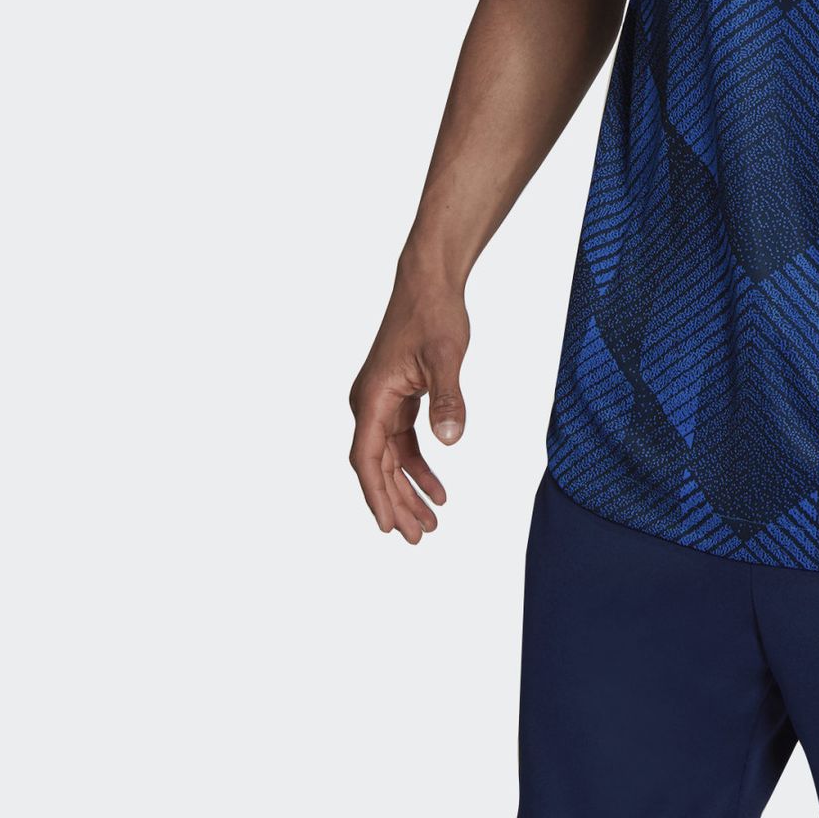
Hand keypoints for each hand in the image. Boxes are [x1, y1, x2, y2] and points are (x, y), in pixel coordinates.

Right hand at [348, 273, 469, 543]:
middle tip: (420, 537)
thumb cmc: (434, 314)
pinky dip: (418, 464)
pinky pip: (404, 441)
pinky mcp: (398, 396)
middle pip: (379, 466)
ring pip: (392, 458)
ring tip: (432, 521)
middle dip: (398, 503)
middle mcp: (370, 404)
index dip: (377, 495)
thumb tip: (450, 440)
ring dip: (409, 488)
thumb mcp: (445, 356)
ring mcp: (383, 401)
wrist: (430, 282)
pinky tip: (438, 486)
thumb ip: (447, 398)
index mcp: (372, 398)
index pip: (368, 459)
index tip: (389, 527)